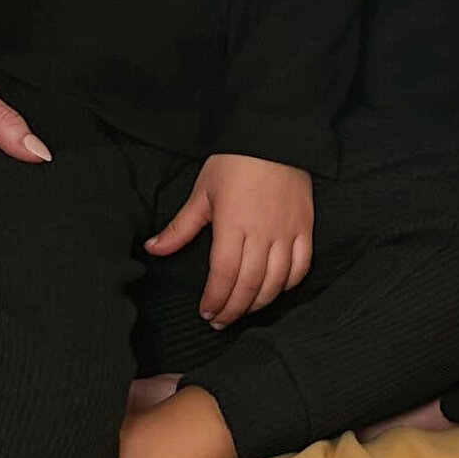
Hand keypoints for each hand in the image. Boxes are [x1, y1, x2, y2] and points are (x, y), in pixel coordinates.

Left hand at [143, 151, 312, 326]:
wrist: (273, 136)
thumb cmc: (233, 162)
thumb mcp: (201, 193)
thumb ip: (179, 228)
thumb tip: (153, 249)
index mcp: (233, 225)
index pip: (223, 275)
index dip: (215, 300)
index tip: (206, 312)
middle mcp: (262, 233)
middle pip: (249, 285)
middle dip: (233, 309)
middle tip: (220, 321)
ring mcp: (287, 232)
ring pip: (276, 282)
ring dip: (259, 302)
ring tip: (244, 310)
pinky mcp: (305, 227)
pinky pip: (301, 266)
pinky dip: (288, 284)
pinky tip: (274, 290)